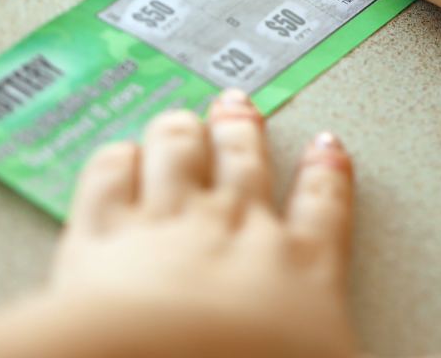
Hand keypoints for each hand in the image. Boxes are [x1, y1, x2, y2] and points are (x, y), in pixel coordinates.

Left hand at [48, 90, 356, 357]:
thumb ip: (331, 334)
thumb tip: (339, 345)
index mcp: (301, 267)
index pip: (323, 206)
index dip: (326, 172)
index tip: (326, 148)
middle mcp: (236, 229)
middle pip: (243, 162)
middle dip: (242, 130)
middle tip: (240, 106)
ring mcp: (167, 224)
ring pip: (176, 154)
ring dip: (180, 131)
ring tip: (183, 119)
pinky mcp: (102, 236)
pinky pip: (108, 178)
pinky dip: (116, 160)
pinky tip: (118, 154)